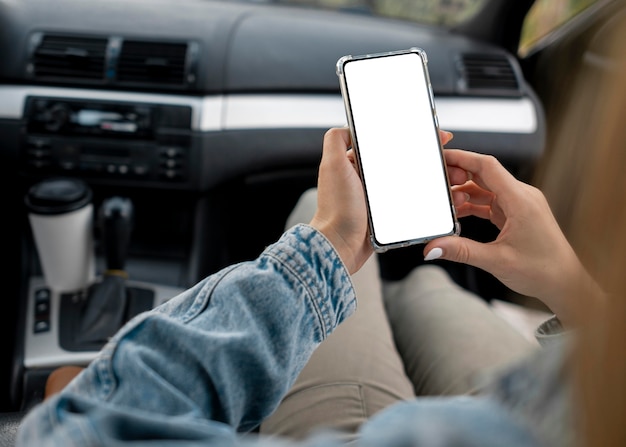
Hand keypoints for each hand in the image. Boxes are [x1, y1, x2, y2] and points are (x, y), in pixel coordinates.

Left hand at [310, 128, 453, 274]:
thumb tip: (349, 125)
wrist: (340, 246)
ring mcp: (377, 198)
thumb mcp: (332, 165)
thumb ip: (336, 140)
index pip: (386, 143)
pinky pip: (409, 202)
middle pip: (401, 161)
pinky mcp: (386, 216)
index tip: (430, 135)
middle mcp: (366, 180)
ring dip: (429, 178)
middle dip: (425, 157)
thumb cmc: (336, 209)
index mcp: (354, 164)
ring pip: (409, 181)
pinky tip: (438, 195)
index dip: (408, 136)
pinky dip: (424, 198)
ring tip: (449, 176)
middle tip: (446, 157)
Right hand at [423, 149, 600, 324]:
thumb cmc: (543, 270)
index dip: (462, 158)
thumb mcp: (496, 261)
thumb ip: (461, 251)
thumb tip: (433, 247)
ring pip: (486, 188)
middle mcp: (522, 197)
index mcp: (521, 200)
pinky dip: (473, 205)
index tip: (443, 156)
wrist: (565, 284)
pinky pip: (491, 202)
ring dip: (465, 194)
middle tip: (437, 186)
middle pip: (484, 174)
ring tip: (446, 205)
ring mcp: (521, 204)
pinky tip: (458, 214)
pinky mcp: (518, 214)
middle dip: (459, 176)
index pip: (487, 166)